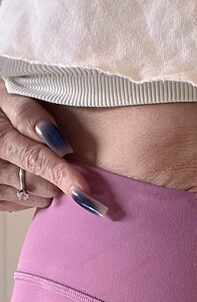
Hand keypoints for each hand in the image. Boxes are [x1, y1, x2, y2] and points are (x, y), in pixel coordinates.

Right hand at [0, 80, 93, 211]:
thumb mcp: (9, 96)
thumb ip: (28, 113)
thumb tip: (53, 136)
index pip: (34, 159)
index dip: (61, 173)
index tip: (83, 188)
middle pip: (35, 184)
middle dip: (56, 175)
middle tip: (61, 157)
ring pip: (32, 198)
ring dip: (46, 185)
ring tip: (43, 163)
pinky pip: (21, 205)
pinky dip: (33, 194)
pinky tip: (30, 175)